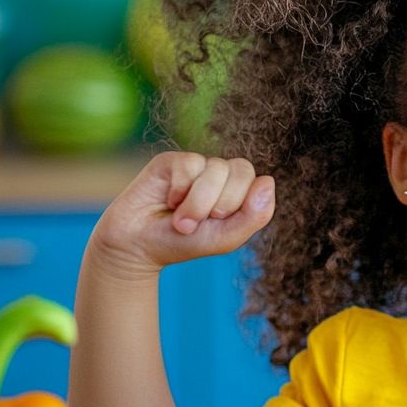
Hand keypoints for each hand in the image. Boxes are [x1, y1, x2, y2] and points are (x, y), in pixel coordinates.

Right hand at [89, 152, 275, 277]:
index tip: (219, 223)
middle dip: (222, 204)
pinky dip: (180, 191)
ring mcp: (197, 166)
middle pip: (242, 170)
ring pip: (216, 168)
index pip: (259, 182)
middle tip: (199, 223)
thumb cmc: (184, 243)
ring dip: (198, 203)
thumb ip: (255, 215)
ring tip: (181, 220)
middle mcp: (220, 175)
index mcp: (238, 192)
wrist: (138, 246)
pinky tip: (168, 202)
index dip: (240, 205)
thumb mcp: (226, 238)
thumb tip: (268, 181)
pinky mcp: (172, 160)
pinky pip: (189, 164)